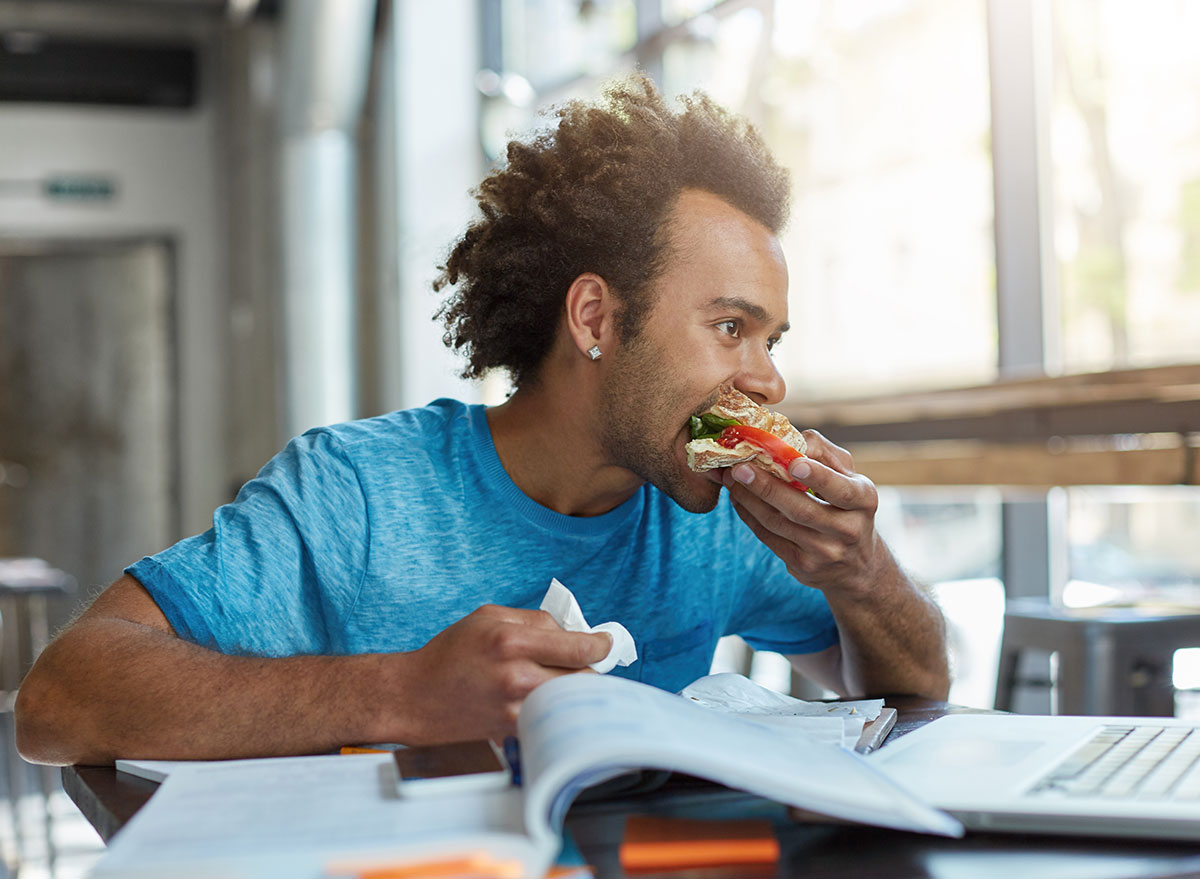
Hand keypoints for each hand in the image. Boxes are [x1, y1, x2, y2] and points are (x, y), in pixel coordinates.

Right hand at [399, 604, 611, 743]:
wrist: (413, 697)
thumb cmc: (450, 654)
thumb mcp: (488, 617)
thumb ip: (534, 621)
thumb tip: (571, 631)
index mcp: (511, 641)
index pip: (578, 646)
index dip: (600, 645)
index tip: (605, 643)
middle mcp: (515, 676)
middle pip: (582, 678)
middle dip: (588, 669)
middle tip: (584, 664)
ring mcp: (513, 709)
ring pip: (569, 703)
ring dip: (573, 692)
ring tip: (564, 682)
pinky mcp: (510, 732)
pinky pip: (549, 721)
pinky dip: (554, 712)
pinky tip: (544, 703)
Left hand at [721, 430, 885, 595]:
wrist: (857, 563)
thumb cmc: (846, 504)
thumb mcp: (848, 476)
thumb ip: (822, 453)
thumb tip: (789, 440)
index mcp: (863, 499)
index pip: (840, 488)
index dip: (817, 476)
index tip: (792, 464)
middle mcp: (848, 529)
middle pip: (801, 509)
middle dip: (766, 487)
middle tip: (739, 468)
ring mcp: (825, 552)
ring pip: (778, 523)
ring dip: (749, 499)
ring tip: (730, 479)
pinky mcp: (803, 566)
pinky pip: (769, 538)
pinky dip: (749, 516)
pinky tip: (738, 499)